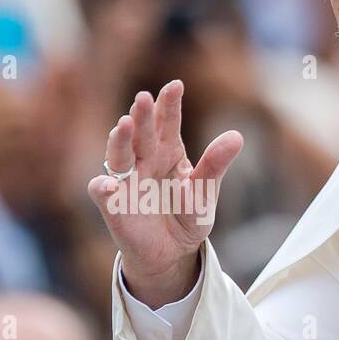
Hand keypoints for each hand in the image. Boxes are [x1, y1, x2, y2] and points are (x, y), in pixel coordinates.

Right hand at [86, 80, 242, 306]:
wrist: (173, 254)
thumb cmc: (187, 218)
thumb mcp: (206, 192)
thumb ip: (216, 164)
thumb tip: (236, 136)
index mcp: (168, 151)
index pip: (167, 122)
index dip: (169, 104)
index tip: (176, 85)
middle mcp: (144, 160)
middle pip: (141, 133)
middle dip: (142, 115)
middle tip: (144, 99)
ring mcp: (126, 180)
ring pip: (118, 154)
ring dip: (119, 140)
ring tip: (125, 126)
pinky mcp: (113, 205)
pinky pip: (102, 192)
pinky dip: (103, 187)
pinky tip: (110, 185)